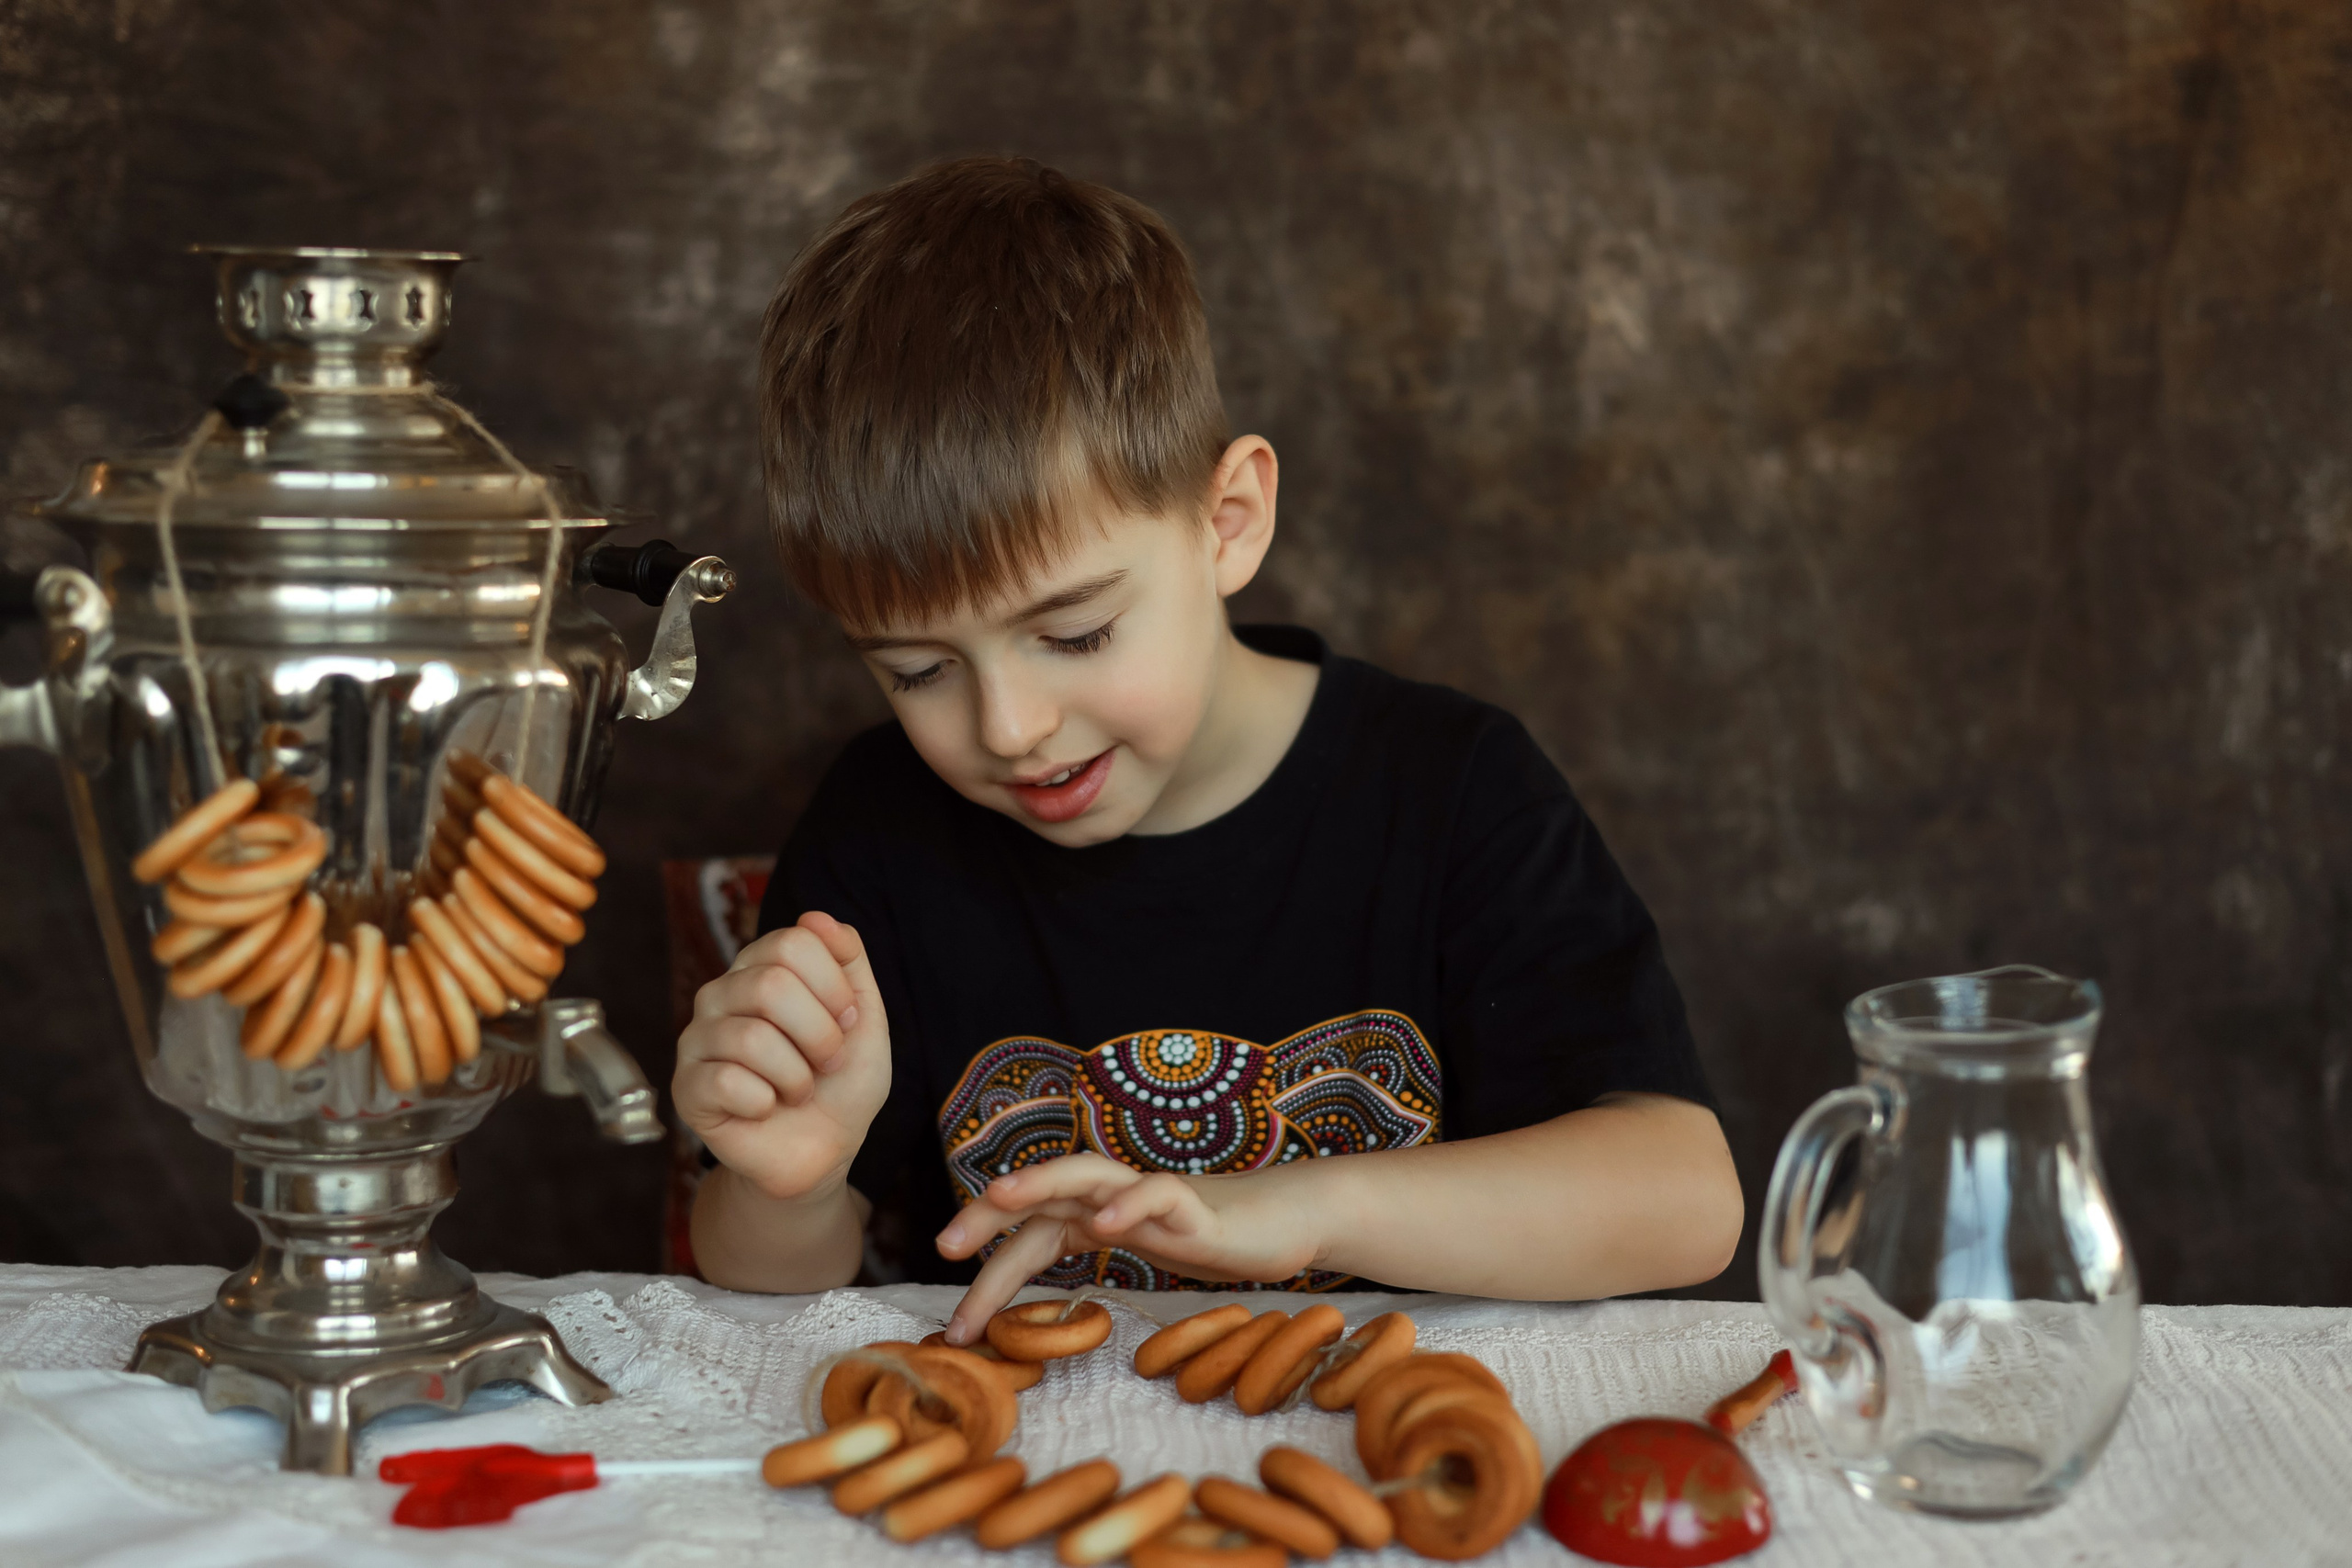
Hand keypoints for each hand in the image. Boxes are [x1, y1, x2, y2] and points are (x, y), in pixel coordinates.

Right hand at [672, 911, 889, 1201]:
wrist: (822, 1151)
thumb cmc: (841, 1083)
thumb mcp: (865, 1018)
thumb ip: (848, 960)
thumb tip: (815, 915)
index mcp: (762, 966)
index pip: (795, 942)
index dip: (835, 989)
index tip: (847, 1023)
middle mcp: (722, 993)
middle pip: (771, 984)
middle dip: (820, 1035)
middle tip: (826, 1064)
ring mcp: (697, 1038)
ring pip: (752, 1037)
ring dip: (797, 1076)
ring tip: (798, 1091)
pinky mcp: (686, 1086)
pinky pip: (727, 1082)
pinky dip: (765, 1103)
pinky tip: (764, 1108)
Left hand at [930, 1152, 1323, 1342]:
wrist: (1282, 1221)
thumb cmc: (1206, 1239)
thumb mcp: (1137, 1256)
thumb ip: (1092, 1261)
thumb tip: (1032, 1307)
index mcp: (1094, 1214)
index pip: (1028, 1238)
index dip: (988, 1277)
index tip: (956, 1329)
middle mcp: (1113, 1198)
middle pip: (1040, 1194)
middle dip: (989, 1216)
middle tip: (943, 1247)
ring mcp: (1150, 1196)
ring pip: (1088, 1175)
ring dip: (1042, 1181)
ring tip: (1002, 1198)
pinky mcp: (1195, 1205)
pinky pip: (1158, 1192)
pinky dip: (1130, 1202)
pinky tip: (1107, 1225)